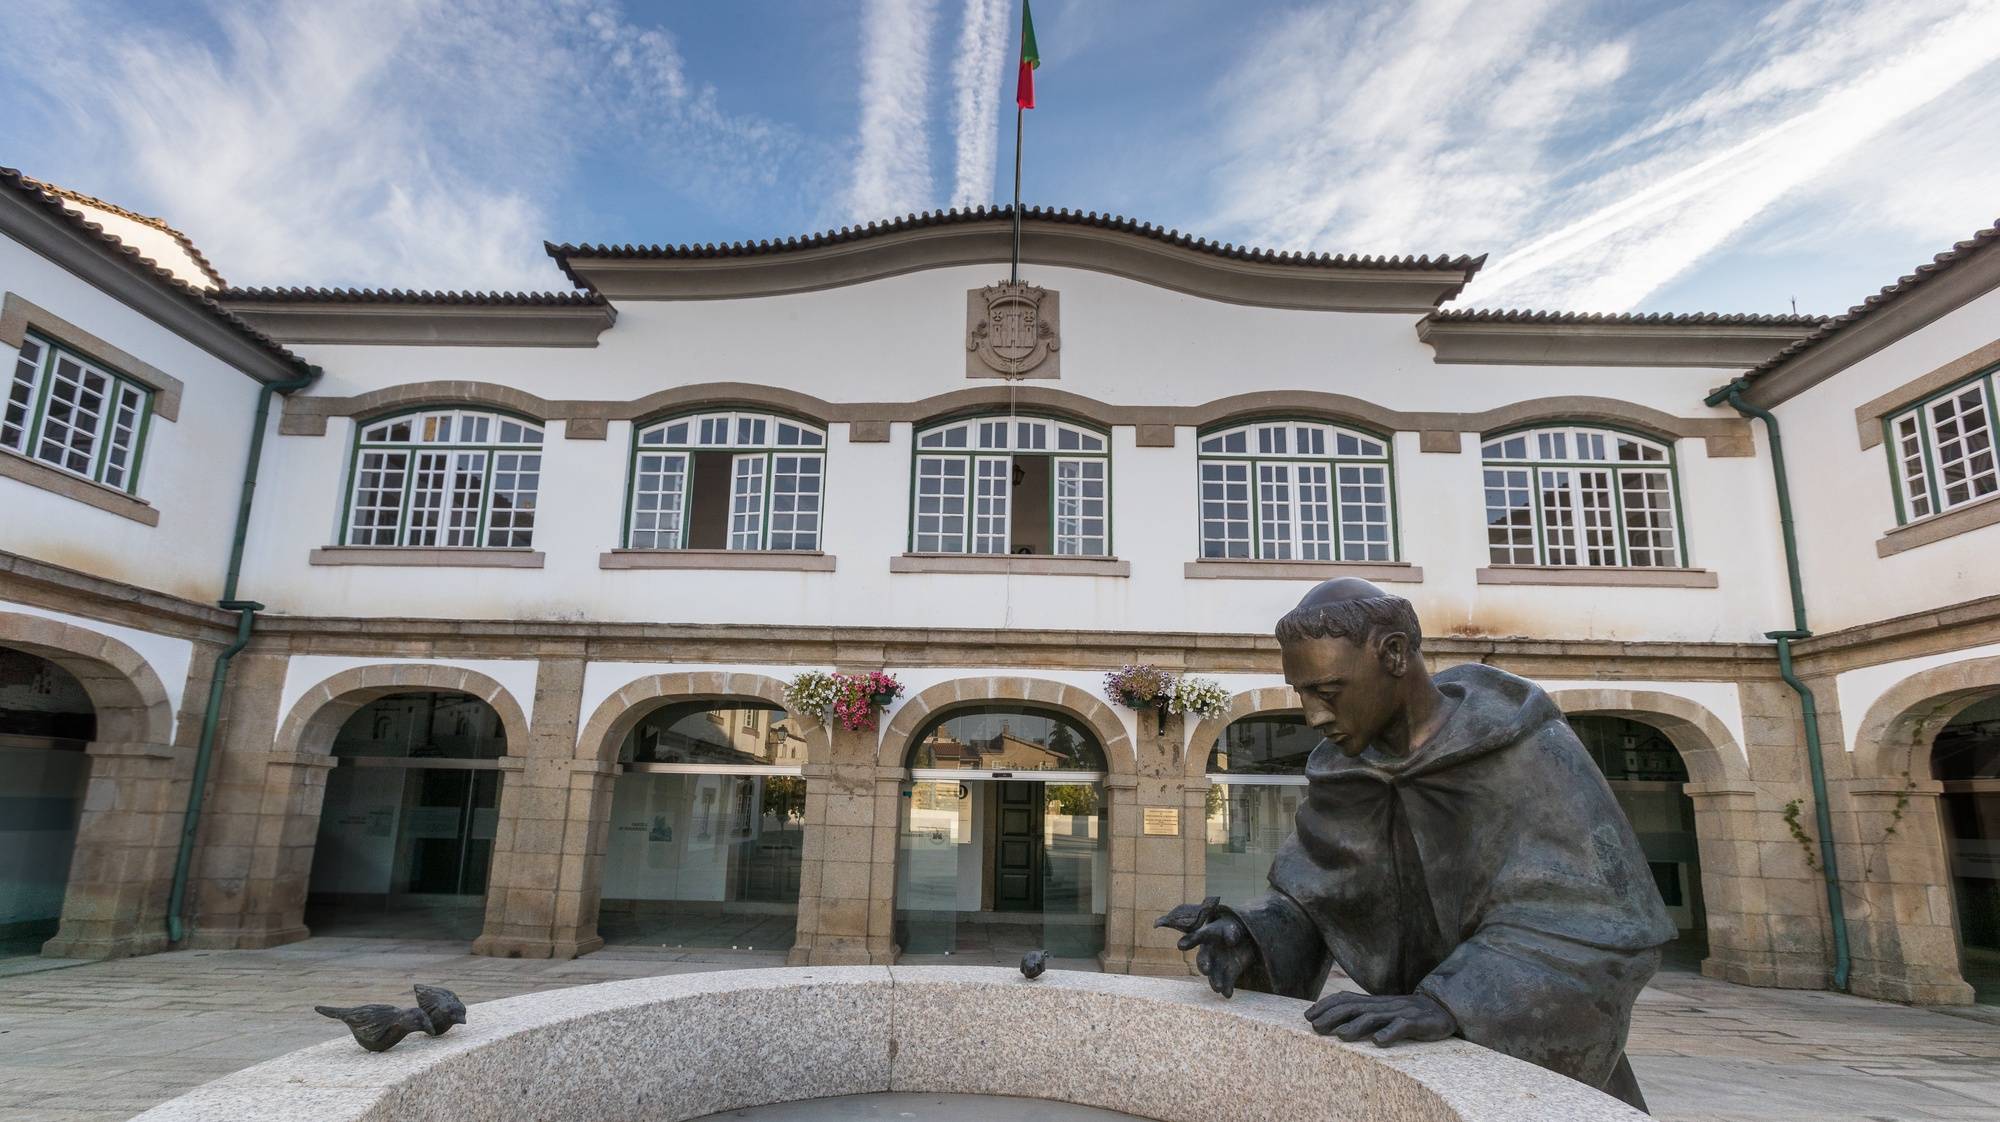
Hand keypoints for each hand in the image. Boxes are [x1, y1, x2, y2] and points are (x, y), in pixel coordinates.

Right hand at [1169, 913, 1257, 997]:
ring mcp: (1218, 965)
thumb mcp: (1232, 927)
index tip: (1181, 945)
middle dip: (1204, 965)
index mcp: (1206, 937)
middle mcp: (1209, 953)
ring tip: (1217, 988)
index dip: (1189, 941)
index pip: (1196, 938)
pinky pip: (1227, 982)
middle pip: (1203, 960)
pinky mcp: (1229, 974)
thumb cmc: (1231, 930)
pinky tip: (1228, 994)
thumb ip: (1231, 932)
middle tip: (1205, 970)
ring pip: (1214, 975)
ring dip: (1215, 982)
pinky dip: (1227, 989)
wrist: (1241, 940)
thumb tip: (1231, 941)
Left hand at [1303, 991, 1455, 1045]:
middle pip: (1354, 1007)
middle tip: (1316, 1027)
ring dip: (1356, 1026)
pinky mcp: (1416, 1023)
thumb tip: (1333, 1021)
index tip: (1307, 1016)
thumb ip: (1361, 1013)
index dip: (1325, 1005)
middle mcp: (1382, 1005)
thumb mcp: (1381, 1011)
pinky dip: (1389, 1032)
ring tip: (1341, 1036)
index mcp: (1373, 1002)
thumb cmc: (1406, 1013)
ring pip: (1374, 1017)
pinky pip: (1401, 1026)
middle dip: (1333, 1016)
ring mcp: (1399, 1012)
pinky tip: (1378, 1041)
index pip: (1345, 998)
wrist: (1441, 1008)